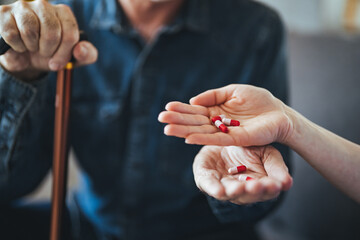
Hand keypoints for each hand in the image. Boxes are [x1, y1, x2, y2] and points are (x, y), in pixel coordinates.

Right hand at [0, 1, 97, 80]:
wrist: (25, 60)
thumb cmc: (51, 54)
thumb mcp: (73, 58)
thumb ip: (87, 54)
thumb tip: (79, 50)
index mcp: (63, 13)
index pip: (70, 32)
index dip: (64, 53)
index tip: (57, 63)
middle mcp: (44, 5)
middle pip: (51, 31)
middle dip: (48, 50)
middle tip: (44, 53)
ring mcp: (23, 7)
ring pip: (30, 30)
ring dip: (31, 47)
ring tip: (32, 47)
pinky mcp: (4, 13)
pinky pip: (12, 34)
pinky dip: (17, 46)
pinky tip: (19, 45)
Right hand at [158, 84, 293, 145]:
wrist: (279, 113)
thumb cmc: (258, 100)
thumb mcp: (233, 90)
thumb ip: (213, 95)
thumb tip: (193, 101)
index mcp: (216, 111)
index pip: (195, 111)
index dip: (181, 109)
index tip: (166, 108)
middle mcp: (217, 123)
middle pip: (195, 122)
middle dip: (177, 120)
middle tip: (160, 119)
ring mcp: (225, 132)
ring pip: (202, 132)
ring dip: (184, 131)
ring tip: (168, 130)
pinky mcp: (236, 139)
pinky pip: (216, 139)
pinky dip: (202, 139)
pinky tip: (188, 138)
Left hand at [193, 145, 291, 203]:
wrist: (222, 136)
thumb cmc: (248, 147)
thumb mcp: (266, 153)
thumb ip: (276, 167)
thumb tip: (288, 183)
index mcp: (257, 184)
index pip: (266, 190)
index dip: (270, 188)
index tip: (276, 185)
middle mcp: (239, 190)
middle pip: (247, 195)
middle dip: (251, 191)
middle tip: (256, 186)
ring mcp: (221, 186)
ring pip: (228, 193)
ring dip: (234, 191)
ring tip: (238, 188)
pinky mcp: (204, 180)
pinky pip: (208, 186)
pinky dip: (213, 188)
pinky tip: (219, 190)